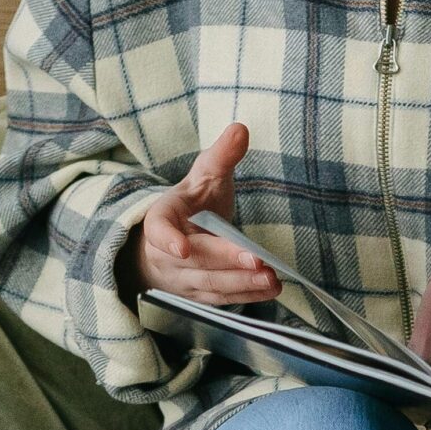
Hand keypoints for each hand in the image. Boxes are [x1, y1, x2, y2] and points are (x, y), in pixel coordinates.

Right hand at [115, 122, 281, 308]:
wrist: (176, 240)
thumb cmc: (191, 205)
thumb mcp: (203, 176)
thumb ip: (221, 156)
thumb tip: (240, 129)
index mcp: (161, 219)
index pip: (159, 230)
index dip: (169, 240)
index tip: (183, 248)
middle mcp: (166, 254)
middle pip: (195, 261)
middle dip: (226, 262)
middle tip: (257, 261)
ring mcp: (181, 279)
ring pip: (210, 285)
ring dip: (241, 283)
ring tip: (271, 279)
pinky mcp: (198, 296)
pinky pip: (221, 299)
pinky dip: (246, 295)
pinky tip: (269, 290)